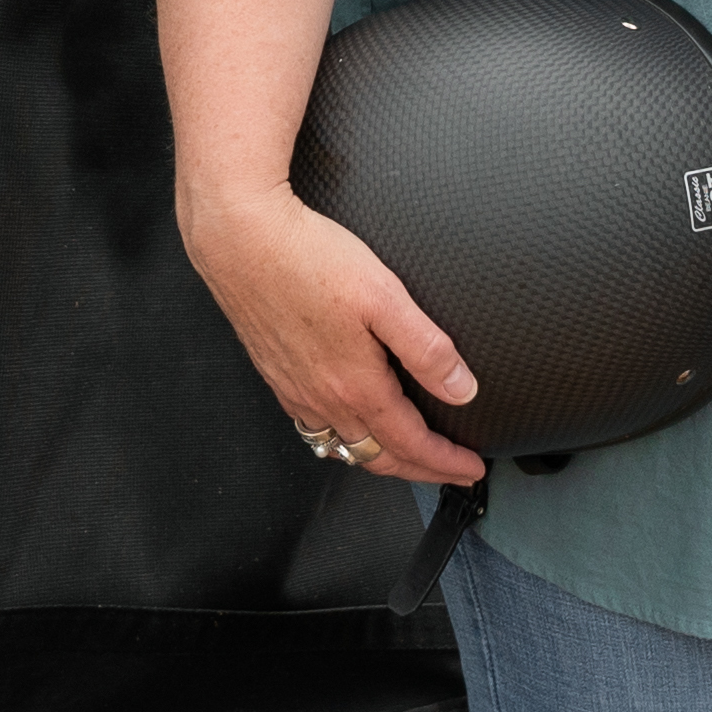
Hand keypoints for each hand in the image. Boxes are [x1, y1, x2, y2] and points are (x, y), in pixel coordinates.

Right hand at [177, 179, 485, 485]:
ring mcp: (294, 390)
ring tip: (405, 456)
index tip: (470, 468)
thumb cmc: (307, 257)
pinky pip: (313, 428)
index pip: (411, 444)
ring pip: (342, 448)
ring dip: (379, 459)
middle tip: (449, 473)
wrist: (240, 238)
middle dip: (420, 471)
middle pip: (378, 458)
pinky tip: (346, 424)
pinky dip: (341, 440)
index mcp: (355, 385)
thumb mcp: (384, 296)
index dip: (446, 463)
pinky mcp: (275, 374)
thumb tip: (461, 389)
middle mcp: (322, 398)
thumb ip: (426, 348)